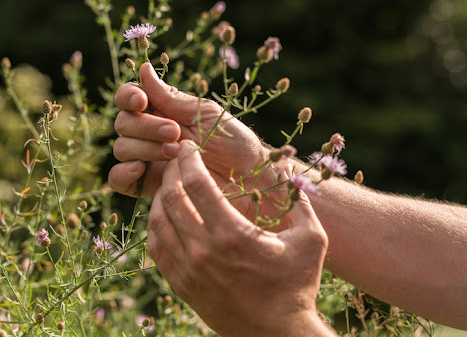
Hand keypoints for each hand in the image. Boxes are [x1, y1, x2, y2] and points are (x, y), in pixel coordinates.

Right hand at [108, 63, 290, 221]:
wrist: (250, 180)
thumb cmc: (234, 142)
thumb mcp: (203, 113)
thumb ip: (170, 98)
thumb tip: (143, 69)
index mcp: (164, 111)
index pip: (129, 98)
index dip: (128, 96)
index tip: (143, 101)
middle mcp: (151, 134)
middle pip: (123, 123)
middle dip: (146, 126)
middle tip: (176, 133)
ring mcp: (149, 160)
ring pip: (121, 148)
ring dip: (144, 147)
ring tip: (175, 153)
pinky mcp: (150, 186)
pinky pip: (119, 179)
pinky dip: (123, 173)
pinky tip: (141, 169)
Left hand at [147, 141, 332, 336]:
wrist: (277, 334)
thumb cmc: (297, 285)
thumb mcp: (310, 239)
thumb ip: (300, 202)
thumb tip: (290, 172)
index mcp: (232, 234)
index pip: (197, 185)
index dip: (189, 160)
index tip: (189, 147)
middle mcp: (203, 251)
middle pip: (171, 198)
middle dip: (170, 172)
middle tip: (175, 159)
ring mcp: (188, 270)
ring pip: (157, 222)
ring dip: (160, 197)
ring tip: (170, 184)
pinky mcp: (181, 285)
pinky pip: (156, 248)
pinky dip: (156, 226)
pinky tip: (166, 216)